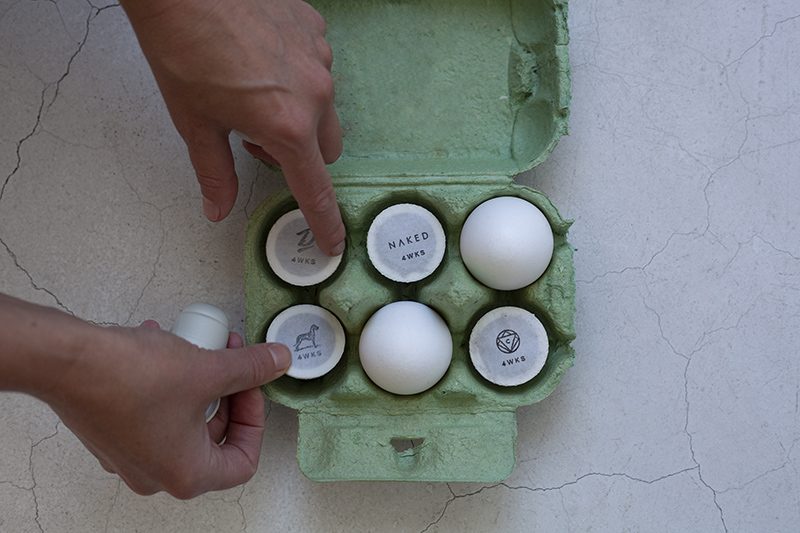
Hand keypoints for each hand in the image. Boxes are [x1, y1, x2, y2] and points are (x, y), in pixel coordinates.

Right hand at [43, 321, 290, 498]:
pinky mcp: (114, 433)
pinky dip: (169, 381)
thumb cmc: (131, 377)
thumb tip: (278, 361)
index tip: (252, 386)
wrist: (66, 361)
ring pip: (185, 420)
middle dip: (229, 391)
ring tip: (198, 343)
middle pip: (214, 438)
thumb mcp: (208, 369)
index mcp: (186, 474)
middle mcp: (156, 474)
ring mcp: (132, 455)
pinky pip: (156, 411)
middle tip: (230, 354)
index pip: (243, 461)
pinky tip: (163, 344)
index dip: (255, 420)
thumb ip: (251, 369)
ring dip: (200, 381)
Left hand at [122, 0, 345, 254]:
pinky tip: (262, 58)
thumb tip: (218, 207)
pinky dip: (296, 74)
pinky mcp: (316, 29)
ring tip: (254, 90)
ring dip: (298, 113)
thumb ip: (215, 172)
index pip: (314, 189)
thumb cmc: (184, 47)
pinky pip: (317, 66)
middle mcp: (315, 95)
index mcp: (287, 127)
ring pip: (323, 107)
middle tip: (255, 137)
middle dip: (299, 154)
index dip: (323, 221)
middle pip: (326, 149)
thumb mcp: (196, 122)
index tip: (333, 241)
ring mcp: (320, 58)